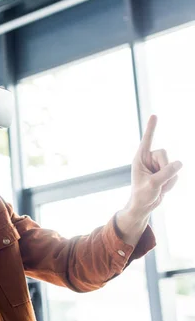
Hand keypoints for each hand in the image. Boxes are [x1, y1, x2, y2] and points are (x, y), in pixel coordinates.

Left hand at [116, 115, 181, 245]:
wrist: (144, 205)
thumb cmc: (142, 195)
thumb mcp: (153, 185)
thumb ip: (166, 173)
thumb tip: (179, 163)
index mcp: (140, 158)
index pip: (147, 140)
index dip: (151, 128)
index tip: (154, 115)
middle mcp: (148, 159)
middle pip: (165, 155)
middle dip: (164, 169)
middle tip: (156, 182)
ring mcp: (158, 165)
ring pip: (173, 165)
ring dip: (168, 179)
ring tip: (158, 187)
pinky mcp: (165, 172)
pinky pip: (176, 174)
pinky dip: (171, 184)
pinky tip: (163, 189)